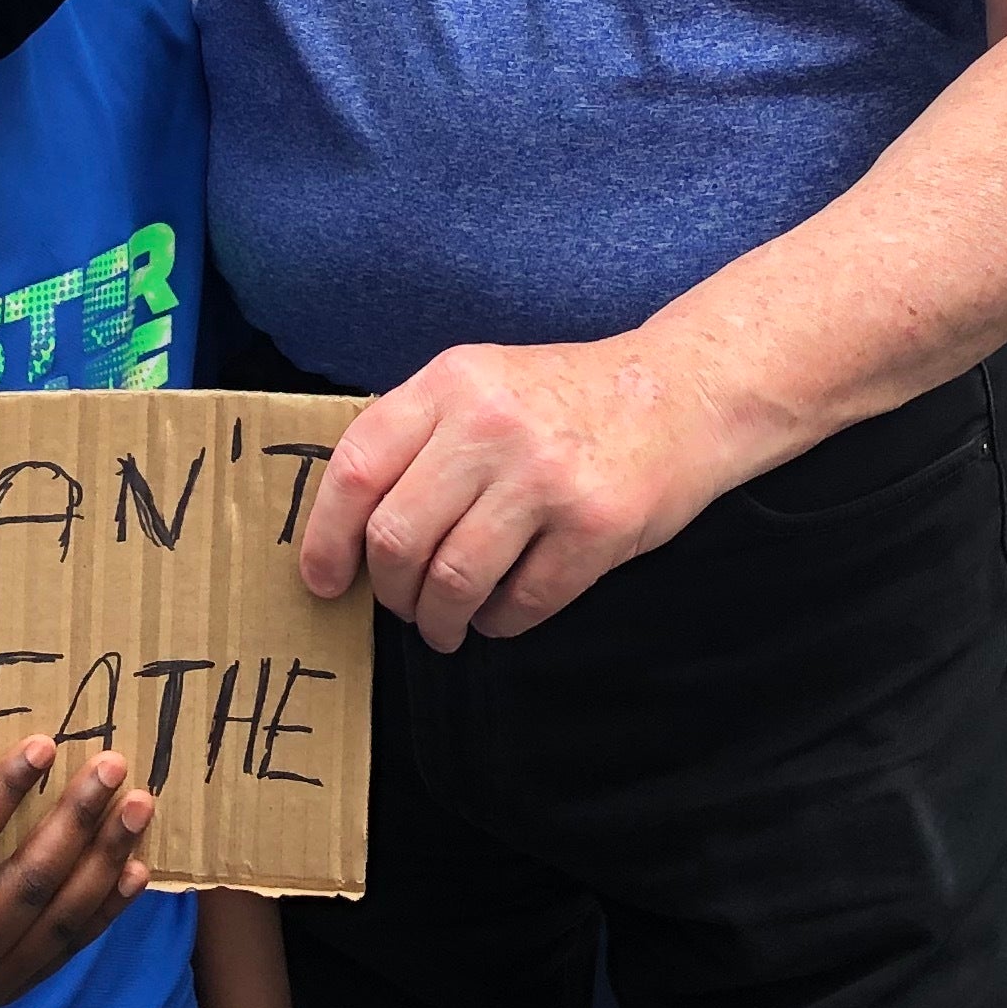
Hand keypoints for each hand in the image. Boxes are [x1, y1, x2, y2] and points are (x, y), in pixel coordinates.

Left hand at [298, 334, 747, 649]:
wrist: (683, 392)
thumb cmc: (567, 400)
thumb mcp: (483, 383)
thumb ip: (418, 435)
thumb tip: (346, 527)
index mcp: (452, 383)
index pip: (356, 468)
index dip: (325, 538)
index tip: (323, 580)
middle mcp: (492, 425)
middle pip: (397, 537)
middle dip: (389, 591)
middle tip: (403, 606)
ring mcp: (546, 476)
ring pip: (453, 580)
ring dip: (439, 620)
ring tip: (446, 624)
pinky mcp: (596, 525)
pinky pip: (520, 603)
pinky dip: (499, 622)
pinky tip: (501, 611)